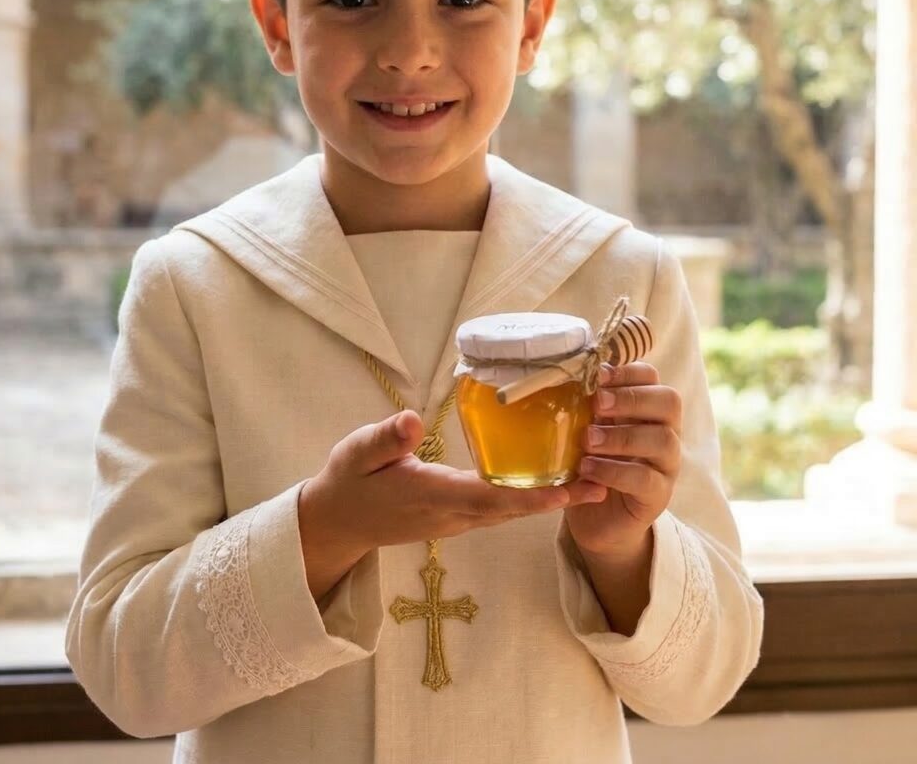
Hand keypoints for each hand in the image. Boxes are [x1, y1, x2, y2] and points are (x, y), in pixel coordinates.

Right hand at [301, 410, 601, 562]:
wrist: (338, 522)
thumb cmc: (348, 483)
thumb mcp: (357, 454)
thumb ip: (385, 439)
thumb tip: (411, 420)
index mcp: (432, 496)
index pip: (489, 498)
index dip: (531, 497)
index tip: (571, 491)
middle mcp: (452, 515)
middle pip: (513, 510)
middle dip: (557, 498)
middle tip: (603, 479)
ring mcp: (455, 520)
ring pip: (510, 512)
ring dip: (549, 499)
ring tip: (591, 478)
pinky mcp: (455, 517)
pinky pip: (499, 510)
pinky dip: (528, 499)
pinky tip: (548, 480)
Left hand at [560, 361, 681, 560]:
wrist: (595, 517)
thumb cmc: (589, 462)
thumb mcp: (585, 428)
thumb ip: (585, 406)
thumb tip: (566, 375)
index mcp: (646, 408)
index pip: (651, 376)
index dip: (627, 371)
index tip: (597, 376)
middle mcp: (665, 431)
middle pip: (669, 401)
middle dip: (631, 398)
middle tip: (597, 404)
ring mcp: (666, 465)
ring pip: (663, 440)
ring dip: (622, 436)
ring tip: (587, 441)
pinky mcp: (658, 496)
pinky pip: (646, 479)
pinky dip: (614, 471)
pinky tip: (588, 469)